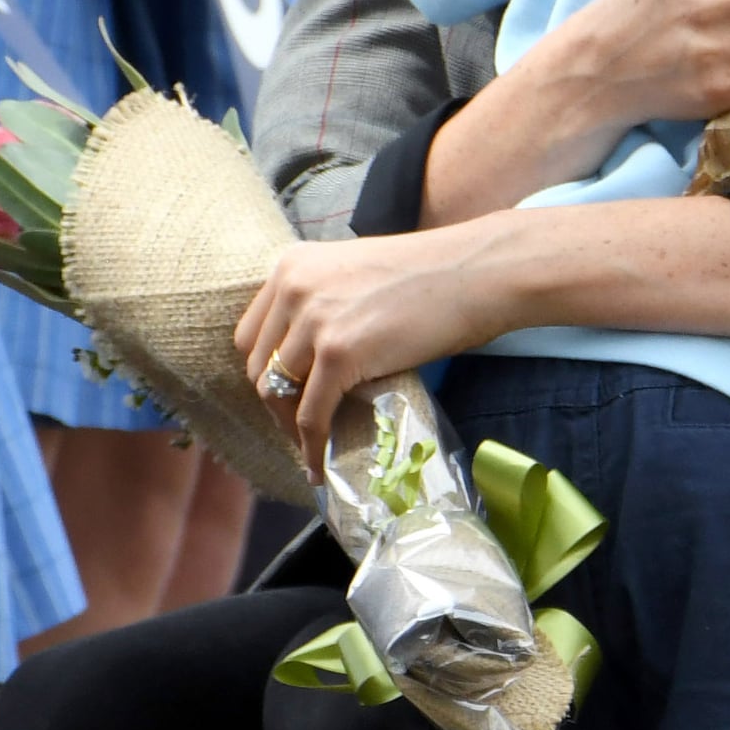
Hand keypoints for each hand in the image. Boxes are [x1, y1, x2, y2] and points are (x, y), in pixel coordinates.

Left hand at [238, 223, 523, 475]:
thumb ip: (324, 302)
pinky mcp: (339, 353)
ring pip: (278, 393)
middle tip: (301, 427)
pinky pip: (311, 415)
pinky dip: (312, 446)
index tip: (288, 395)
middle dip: (276, 403)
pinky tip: (321, 465)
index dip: (267, 371)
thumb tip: (313, 356)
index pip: (253, 334)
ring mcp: (314, 320)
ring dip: (292, 427)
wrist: (477, 273)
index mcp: (292, 264)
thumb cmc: (433, 274)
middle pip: (258, 365)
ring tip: (314, 446)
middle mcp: (293, 288)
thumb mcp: (357, 274)